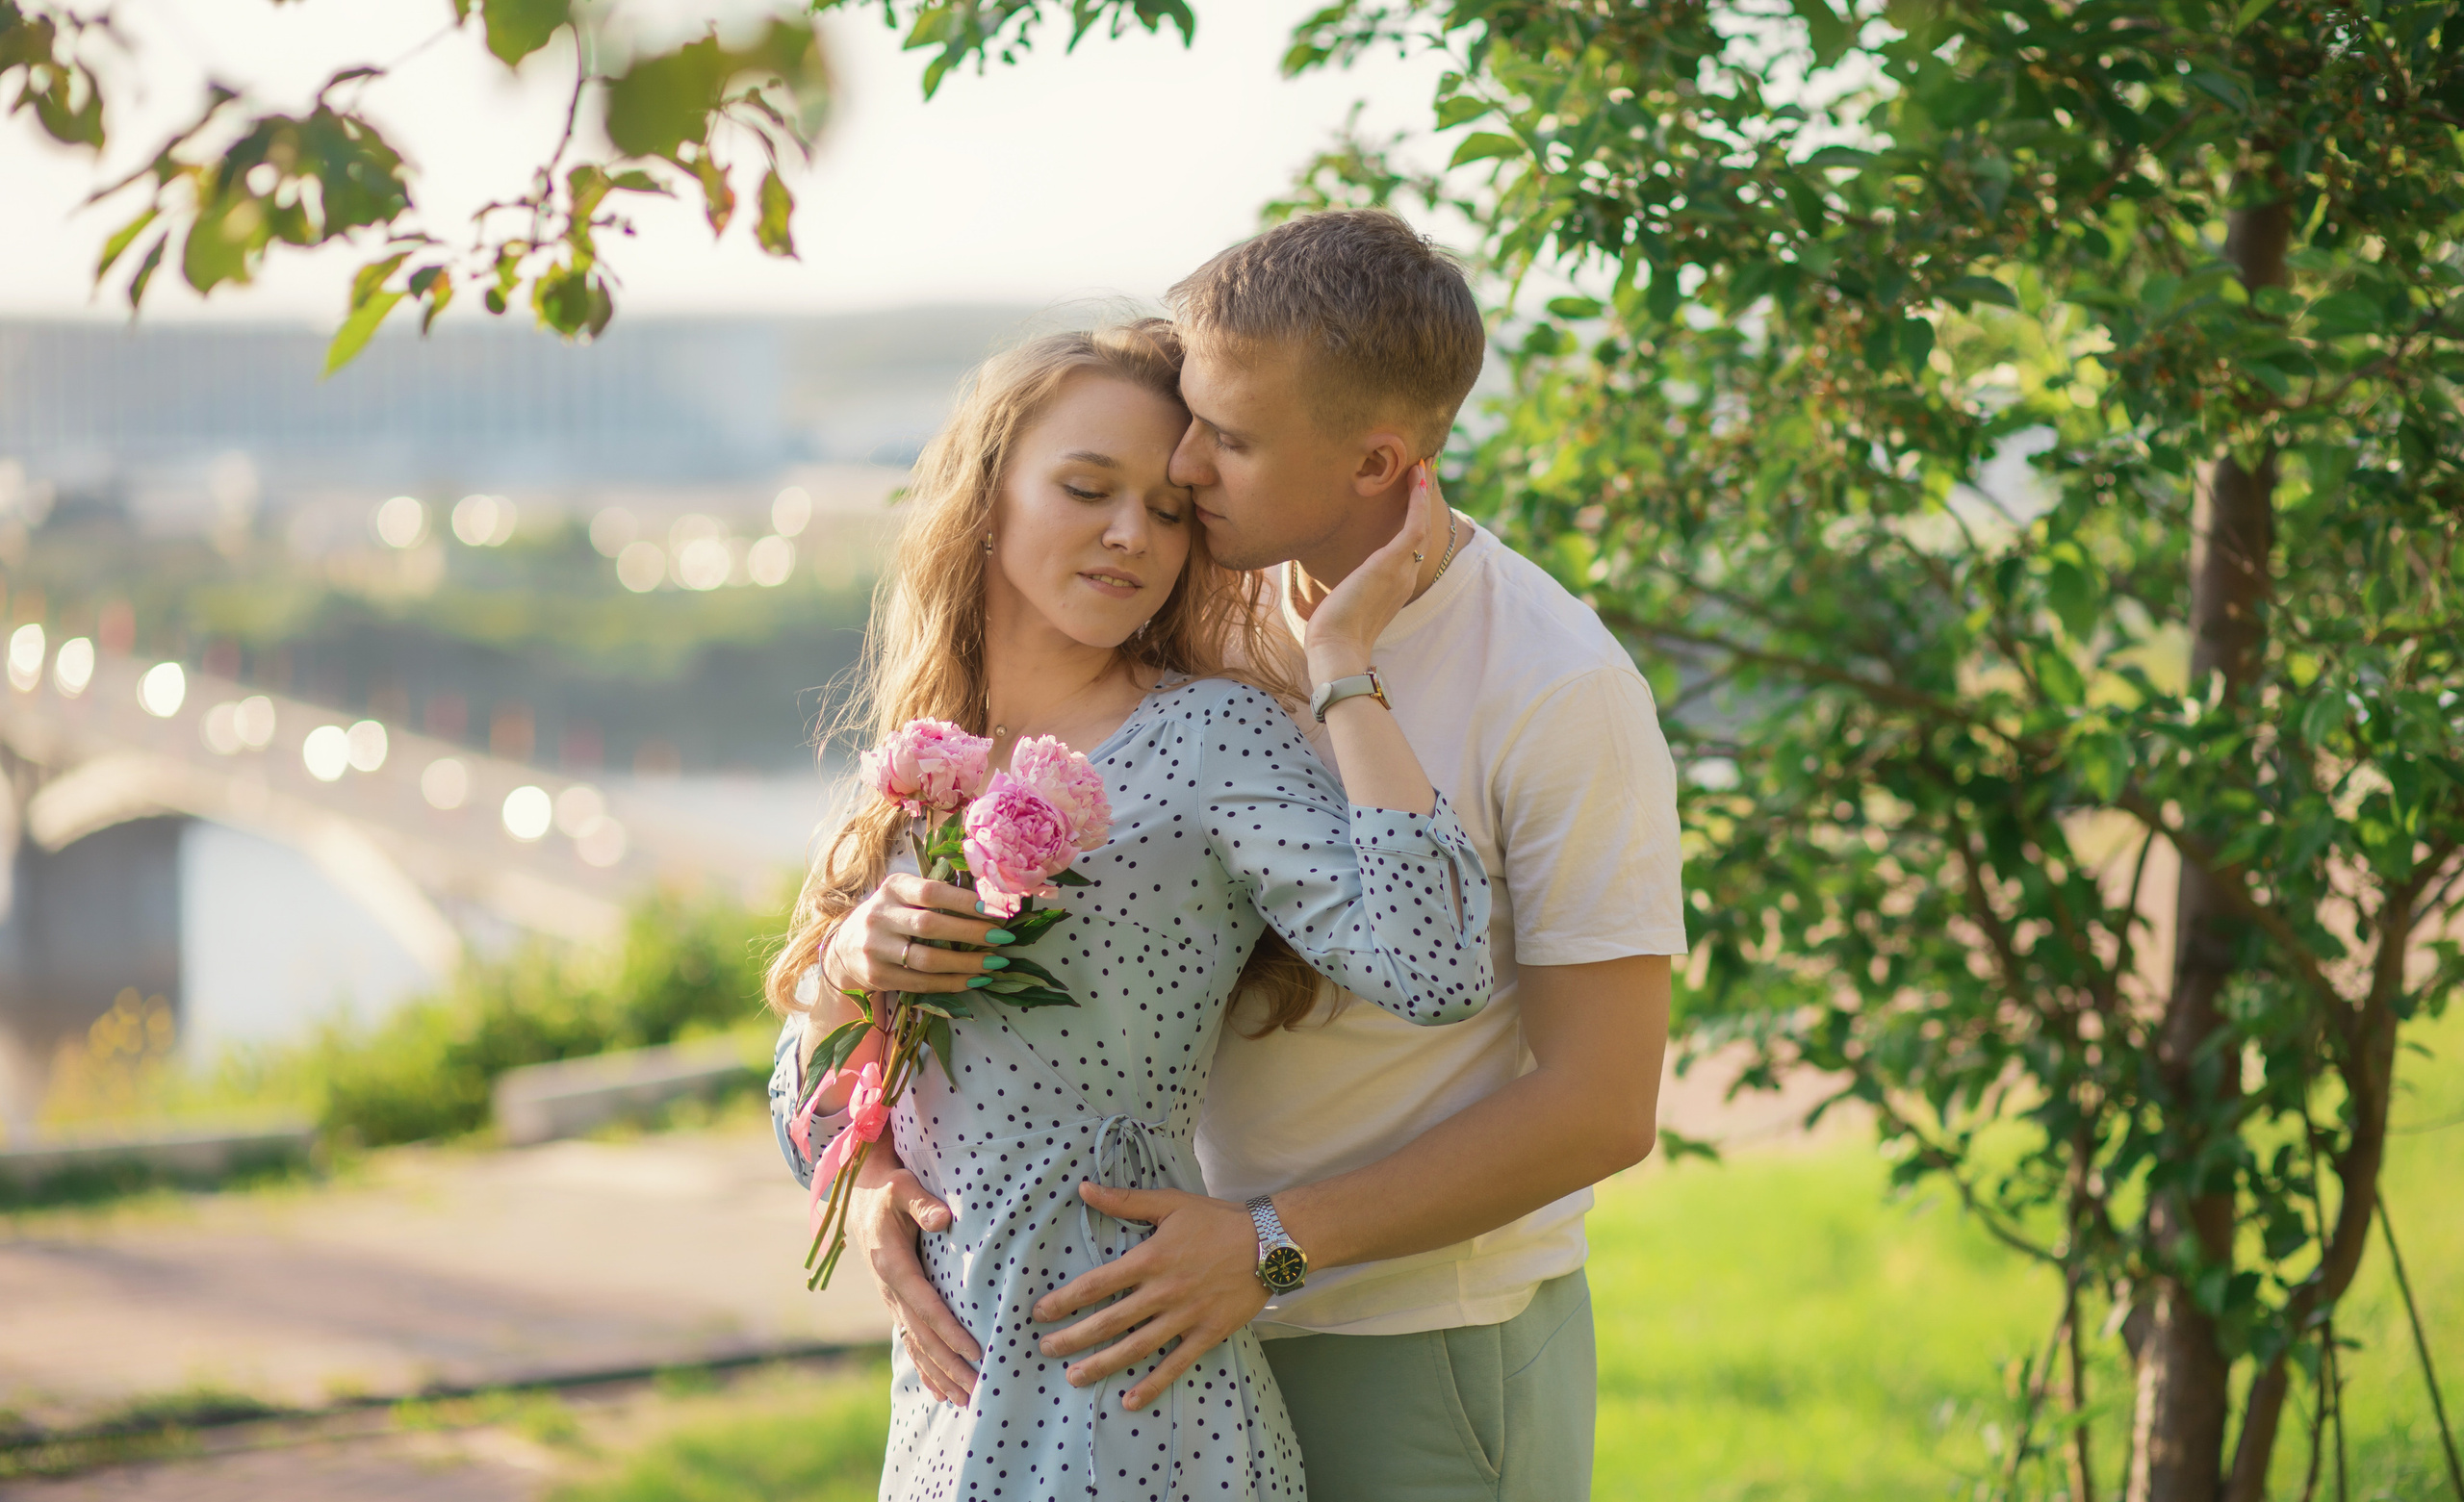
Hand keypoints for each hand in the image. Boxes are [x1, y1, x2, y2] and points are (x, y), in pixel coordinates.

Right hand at [825, 873, 1015, 995]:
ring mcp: (875, 948)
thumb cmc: (891, 916)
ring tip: (994, 963)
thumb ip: (937, 895)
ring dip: (966, 962)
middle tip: (1003, 937)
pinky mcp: (877, 976)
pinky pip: (921, 983)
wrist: (845, 948)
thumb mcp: (905, 896)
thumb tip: (990, 903)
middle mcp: (879, 916)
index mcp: (892, 888)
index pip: (931, 891)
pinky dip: (952, 983)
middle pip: (930, 926)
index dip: (964, 901)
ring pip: (927, 959)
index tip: (994, 910)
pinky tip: (974, 980)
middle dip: (971, 933)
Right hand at [847, 1150, 980, 1403]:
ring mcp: (891, 1301)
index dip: (949, 1330)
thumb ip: (921, 1203)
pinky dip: (925, 1369)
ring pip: (917, 1346)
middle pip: (923, 1336)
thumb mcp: (902, 1187)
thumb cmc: (888, 1190)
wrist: (859, 1199)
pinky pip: (911, 1343)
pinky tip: (940, 1392)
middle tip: (977, 1387)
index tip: (974, 1350)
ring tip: (964, 1399)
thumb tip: (943, 1219)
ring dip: (939, 1375)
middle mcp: (890, 1291)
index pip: (926, 1305)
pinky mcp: (896, 1305)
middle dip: (950, 1364)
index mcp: (892, 1266)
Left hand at [1032, 1184, 1268, 1410]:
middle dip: (1072, 1338)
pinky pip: (1176, 1364)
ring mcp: (1185, 1317)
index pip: (1096, 1284)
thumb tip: (1084, 1188)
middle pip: (1108, 1321)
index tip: (1040, 1313)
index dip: (1065, 1301)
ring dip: (1102, 1364)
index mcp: (1149, 1259)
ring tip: (1074, 1378)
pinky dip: (1153, 1384)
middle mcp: (1162, 1292)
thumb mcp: (1169, 1203)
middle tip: (1045, 1349)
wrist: (1269, 1242)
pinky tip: (1130, 1400)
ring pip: (1135, 1347)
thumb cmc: (1217, 1220)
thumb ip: (1125, 1201)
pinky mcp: (1207, 1334)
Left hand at [1304, 461, 1437, 679]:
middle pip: (1421, 532)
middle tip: (1422, 472)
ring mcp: (1402, 570)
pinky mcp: (1392, 562)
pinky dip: (1417, 500)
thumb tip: (1327, 595)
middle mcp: (1405, 577)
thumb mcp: (1341, 607)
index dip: (1413, 521)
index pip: (1409, 548)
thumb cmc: (1332, 635)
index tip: (1411, 500)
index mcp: (1395, 588)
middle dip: (1421, 501)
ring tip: (1421, 466)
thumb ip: (1344, 594)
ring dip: (1422, 493)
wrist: (1336, 649)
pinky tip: (1416, 477)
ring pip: (1422, 523)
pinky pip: (1414, 524)